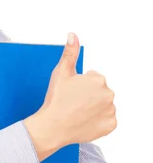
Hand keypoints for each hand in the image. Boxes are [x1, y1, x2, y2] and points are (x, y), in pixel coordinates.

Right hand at [25, 33, 116, 154]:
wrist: (52, 127)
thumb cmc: (55, 100)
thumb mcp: (61, 72)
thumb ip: (70, 52)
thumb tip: (73, 35)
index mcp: (98, 79)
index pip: (92, 79)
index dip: (79, 85)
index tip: (70, 93)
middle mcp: (108, 93)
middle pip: (99, 92)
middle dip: (88, 96)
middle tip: (73, 103)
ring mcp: (110, 110)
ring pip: (103, 105)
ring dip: (94, 108)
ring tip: (77, 113)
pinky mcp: (110, 125)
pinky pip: (106, 120)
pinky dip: (98, 121)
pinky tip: (84, 121)